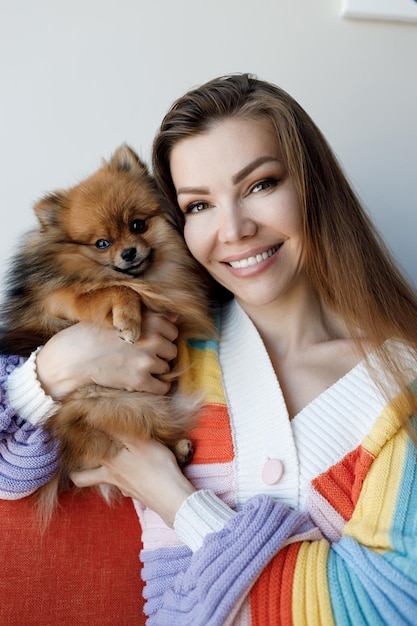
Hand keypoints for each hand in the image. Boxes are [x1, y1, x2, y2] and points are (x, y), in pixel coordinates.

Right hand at [36, 311, 177, 399]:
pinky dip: (157, 387)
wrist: (72, 357)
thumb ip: (150, 317)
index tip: (150, 341)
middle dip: (160, 354)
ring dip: (156, 370)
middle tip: (142, 356)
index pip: (173, 331)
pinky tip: (145, 382)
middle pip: (172, 351)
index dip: (162, 337)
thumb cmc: (91, 334)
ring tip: (138, 367)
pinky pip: (162, 387)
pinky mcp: (139, 380)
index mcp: (149, 320)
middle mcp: (153, 339)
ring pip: (166, 369)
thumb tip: (175, 317)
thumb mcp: (119, 317)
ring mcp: (147, 361)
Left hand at [71, 437, 195, 527]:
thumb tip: (93, 418)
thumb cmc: (156, 467)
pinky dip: (126, 479)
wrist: (172, 498)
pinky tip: (135, 473)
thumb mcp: (139, 442)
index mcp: (109, 463)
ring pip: (105, 482)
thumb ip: (118, 430)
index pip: (83, 453)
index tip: (72, 432)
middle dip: (77, 471)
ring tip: (105, 463)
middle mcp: (111, 476)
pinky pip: (125, 486)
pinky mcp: (136, 493)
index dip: (75, 444)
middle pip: (83, 479)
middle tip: (76, 462)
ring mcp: (123, 487)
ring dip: (103, 473)